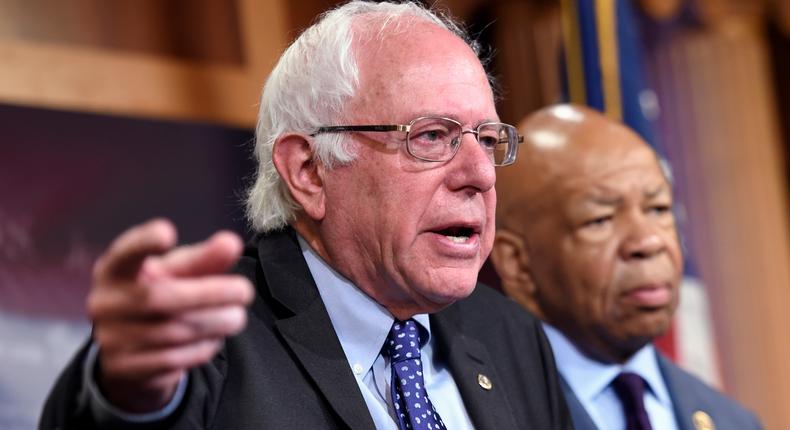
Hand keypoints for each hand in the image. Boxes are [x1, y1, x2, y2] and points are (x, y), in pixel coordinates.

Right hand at [87, 219, 253, 412]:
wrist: (130, 347)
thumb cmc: (159, 293)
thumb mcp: (176, 273)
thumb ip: (203, 259)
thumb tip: (230, 243)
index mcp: (115, 270)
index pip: (124, 253)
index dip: (143, 242)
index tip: (167, 231)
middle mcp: (105, 302)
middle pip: (158, 297)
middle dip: (208, 294)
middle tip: (245, 291)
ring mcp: (111, 338)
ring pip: (170, 332)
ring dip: (213, 323)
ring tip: (237, 316)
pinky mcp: (125, 368)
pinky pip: (172, 359)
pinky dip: (201, 347)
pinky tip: (216, 337)